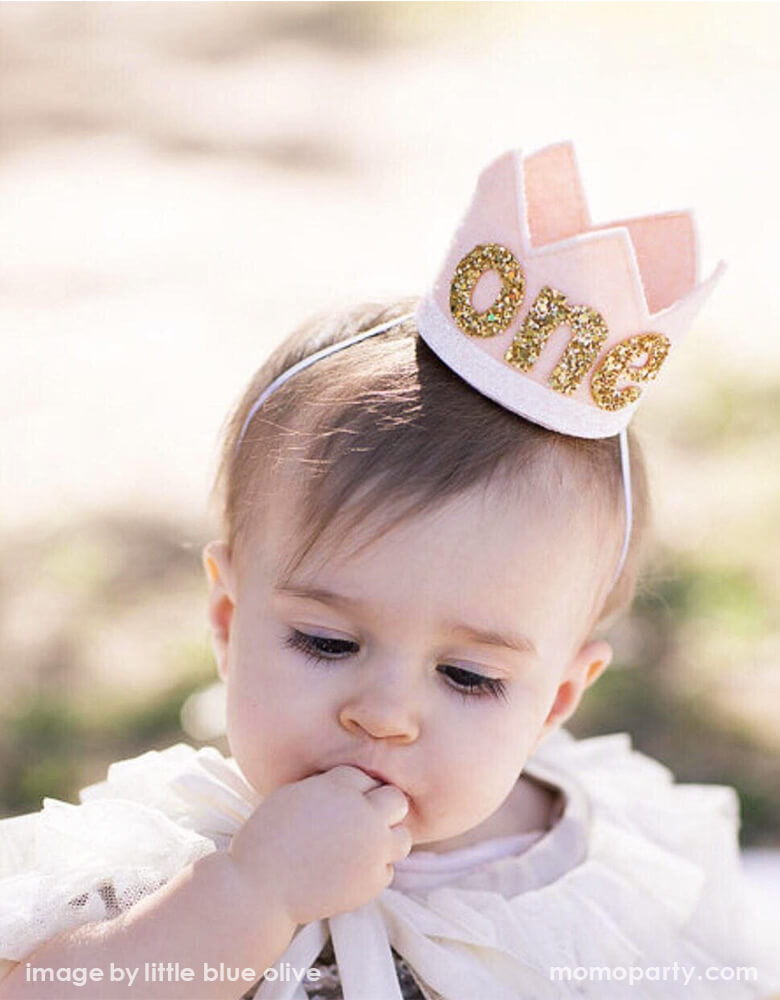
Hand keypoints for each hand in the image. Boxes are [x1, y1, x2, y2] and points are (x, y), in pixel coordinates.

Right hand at [228, 766, 411, 926]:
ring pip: (403, 837)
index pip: (367, 777)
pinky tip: (348, 872)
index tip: (342, 804)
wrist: (259, 888)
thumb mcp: (294, 794)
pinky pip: (387, 870)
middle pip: (396, 800)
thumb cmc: (267, 838)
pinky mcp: (373, 881)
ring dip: (387, 840)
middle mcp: (363, 814)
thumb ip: (328, 787)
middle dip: (382, 808)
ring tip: (362, 848)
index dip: (356, 790)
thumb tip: (353, 786)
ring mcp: (372, 849)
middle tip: (360, 823)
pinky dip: (373, 871)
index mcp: (340, 786)